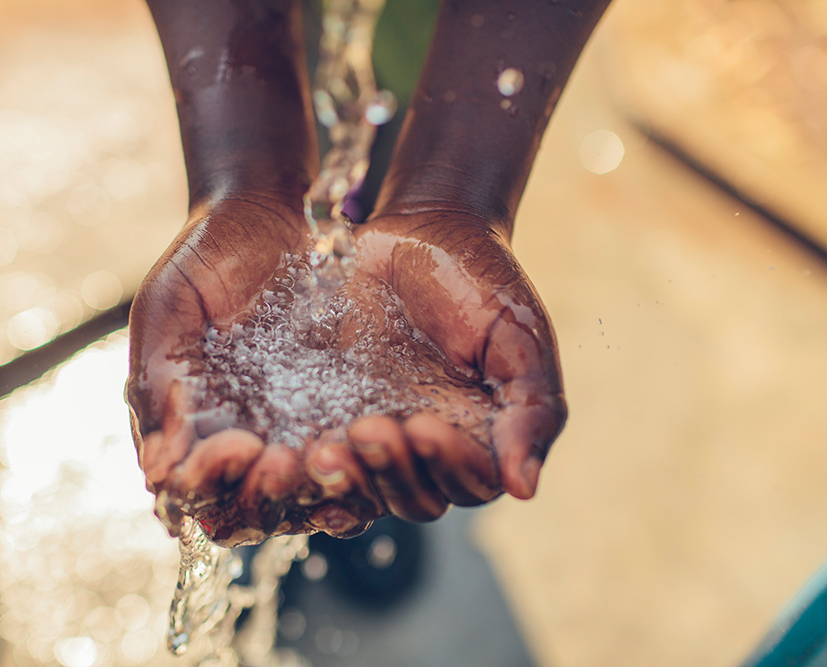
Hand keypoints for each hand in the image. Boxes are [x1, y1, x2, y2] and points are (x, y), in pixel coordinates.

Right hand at [127, 192, 384, 545]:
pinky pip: (346, 458)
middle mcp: (235, 441)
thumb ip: (157, 381)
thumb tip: (158, 471)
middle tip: (282, 460)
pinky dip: (356, 466)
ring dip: (311, 490)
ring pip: (298, 495)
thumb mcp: (167, 308)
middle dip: (261, 496)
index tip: (234, 446)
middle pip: (246, 509)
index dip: (209, 484)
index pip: (191, 490)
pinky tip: (367, 447)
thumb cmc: (203, 258)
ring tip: (327, 455)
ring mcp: (285, 431)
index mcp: (184, 427)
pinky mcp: (333, 414)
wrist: (265, 214)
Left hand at [337, 205, 566, 517]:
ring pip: (365, 490)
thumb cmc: (483, 280)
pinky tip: (294, 459)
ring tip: (323, 451)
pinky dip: (308, 474)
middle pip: (414, 498)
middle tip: (370, 428)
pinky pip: (321, 462)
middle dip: (392, 471)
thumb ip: (531, 409)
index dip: (448, 467)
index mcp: (483, 439)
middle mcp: (430, 449)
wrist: (422, 231)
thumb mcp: (518, 335)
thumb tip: (524, 489)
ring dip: (347, 480)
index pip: (470, 484)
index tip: (425, 426)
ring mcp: (379, 434)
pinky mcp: (331, 416)